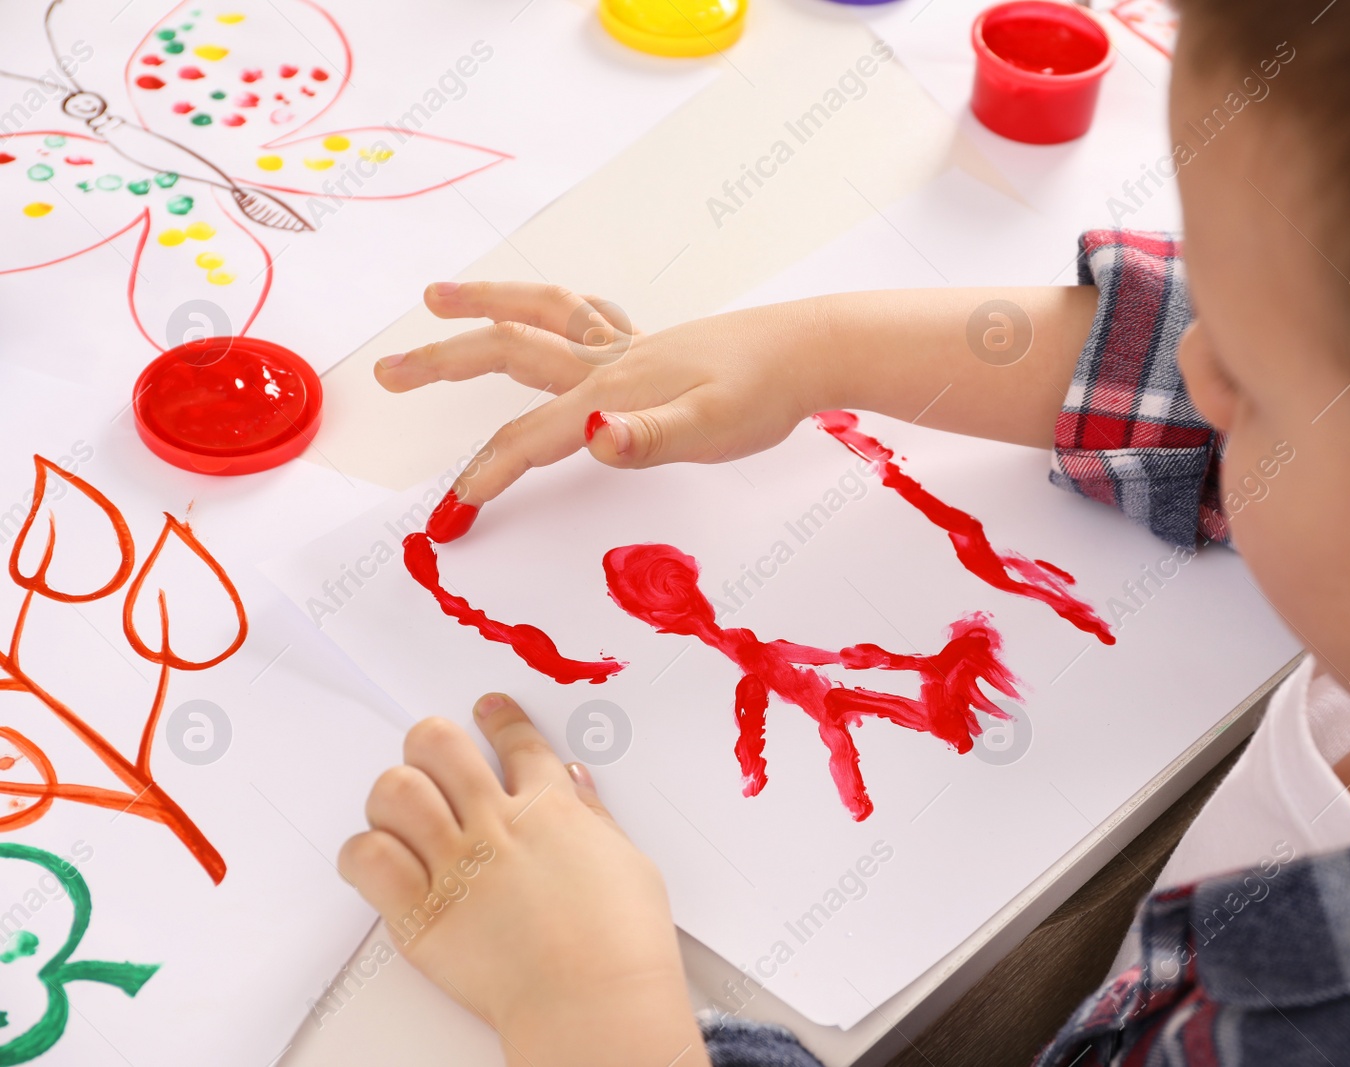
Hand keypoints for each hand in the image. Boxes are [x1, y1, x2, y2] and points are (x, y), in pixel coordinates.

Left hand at [338, 694, 707, 1066]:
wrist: (593, 1001)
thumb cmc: (622, 942)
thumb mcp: (628, 862)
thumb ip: (595, 817)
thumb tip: (576, 783)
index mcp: (550, 808)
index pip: (516, 741)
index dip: (498, 718)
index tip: (487, 711)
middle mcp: (497, 826)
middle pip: (439, 744)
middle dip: (431, 741)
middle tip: (433, 757)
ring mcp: (457, 867)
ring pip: (395, 791)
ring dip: (394, 795)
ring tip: (404, 812)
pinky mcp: (422, 914)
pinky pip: (369, 859)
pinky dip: (364, 853)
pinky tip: (381, 859)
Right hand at [376, 281, 1096, 526]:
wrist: (807, 351)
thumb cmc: (762, 395)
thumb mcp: (710, 428)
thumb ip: (648, 438)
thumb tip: (590, 438)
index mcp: (608, 394)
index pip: (527, 441)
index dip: (482, 479)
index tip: (445, 516)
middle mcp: (604, 362)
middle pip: (507, 355)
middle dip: (444, 365)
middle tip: (388, 373)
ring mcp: (623, 347)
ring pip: (537, 318)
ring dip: (484, 307)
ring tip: (438, 296)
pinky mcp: (647, 344)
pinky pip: (582, 318)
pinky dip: (549, 309)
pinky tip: (546, 313)